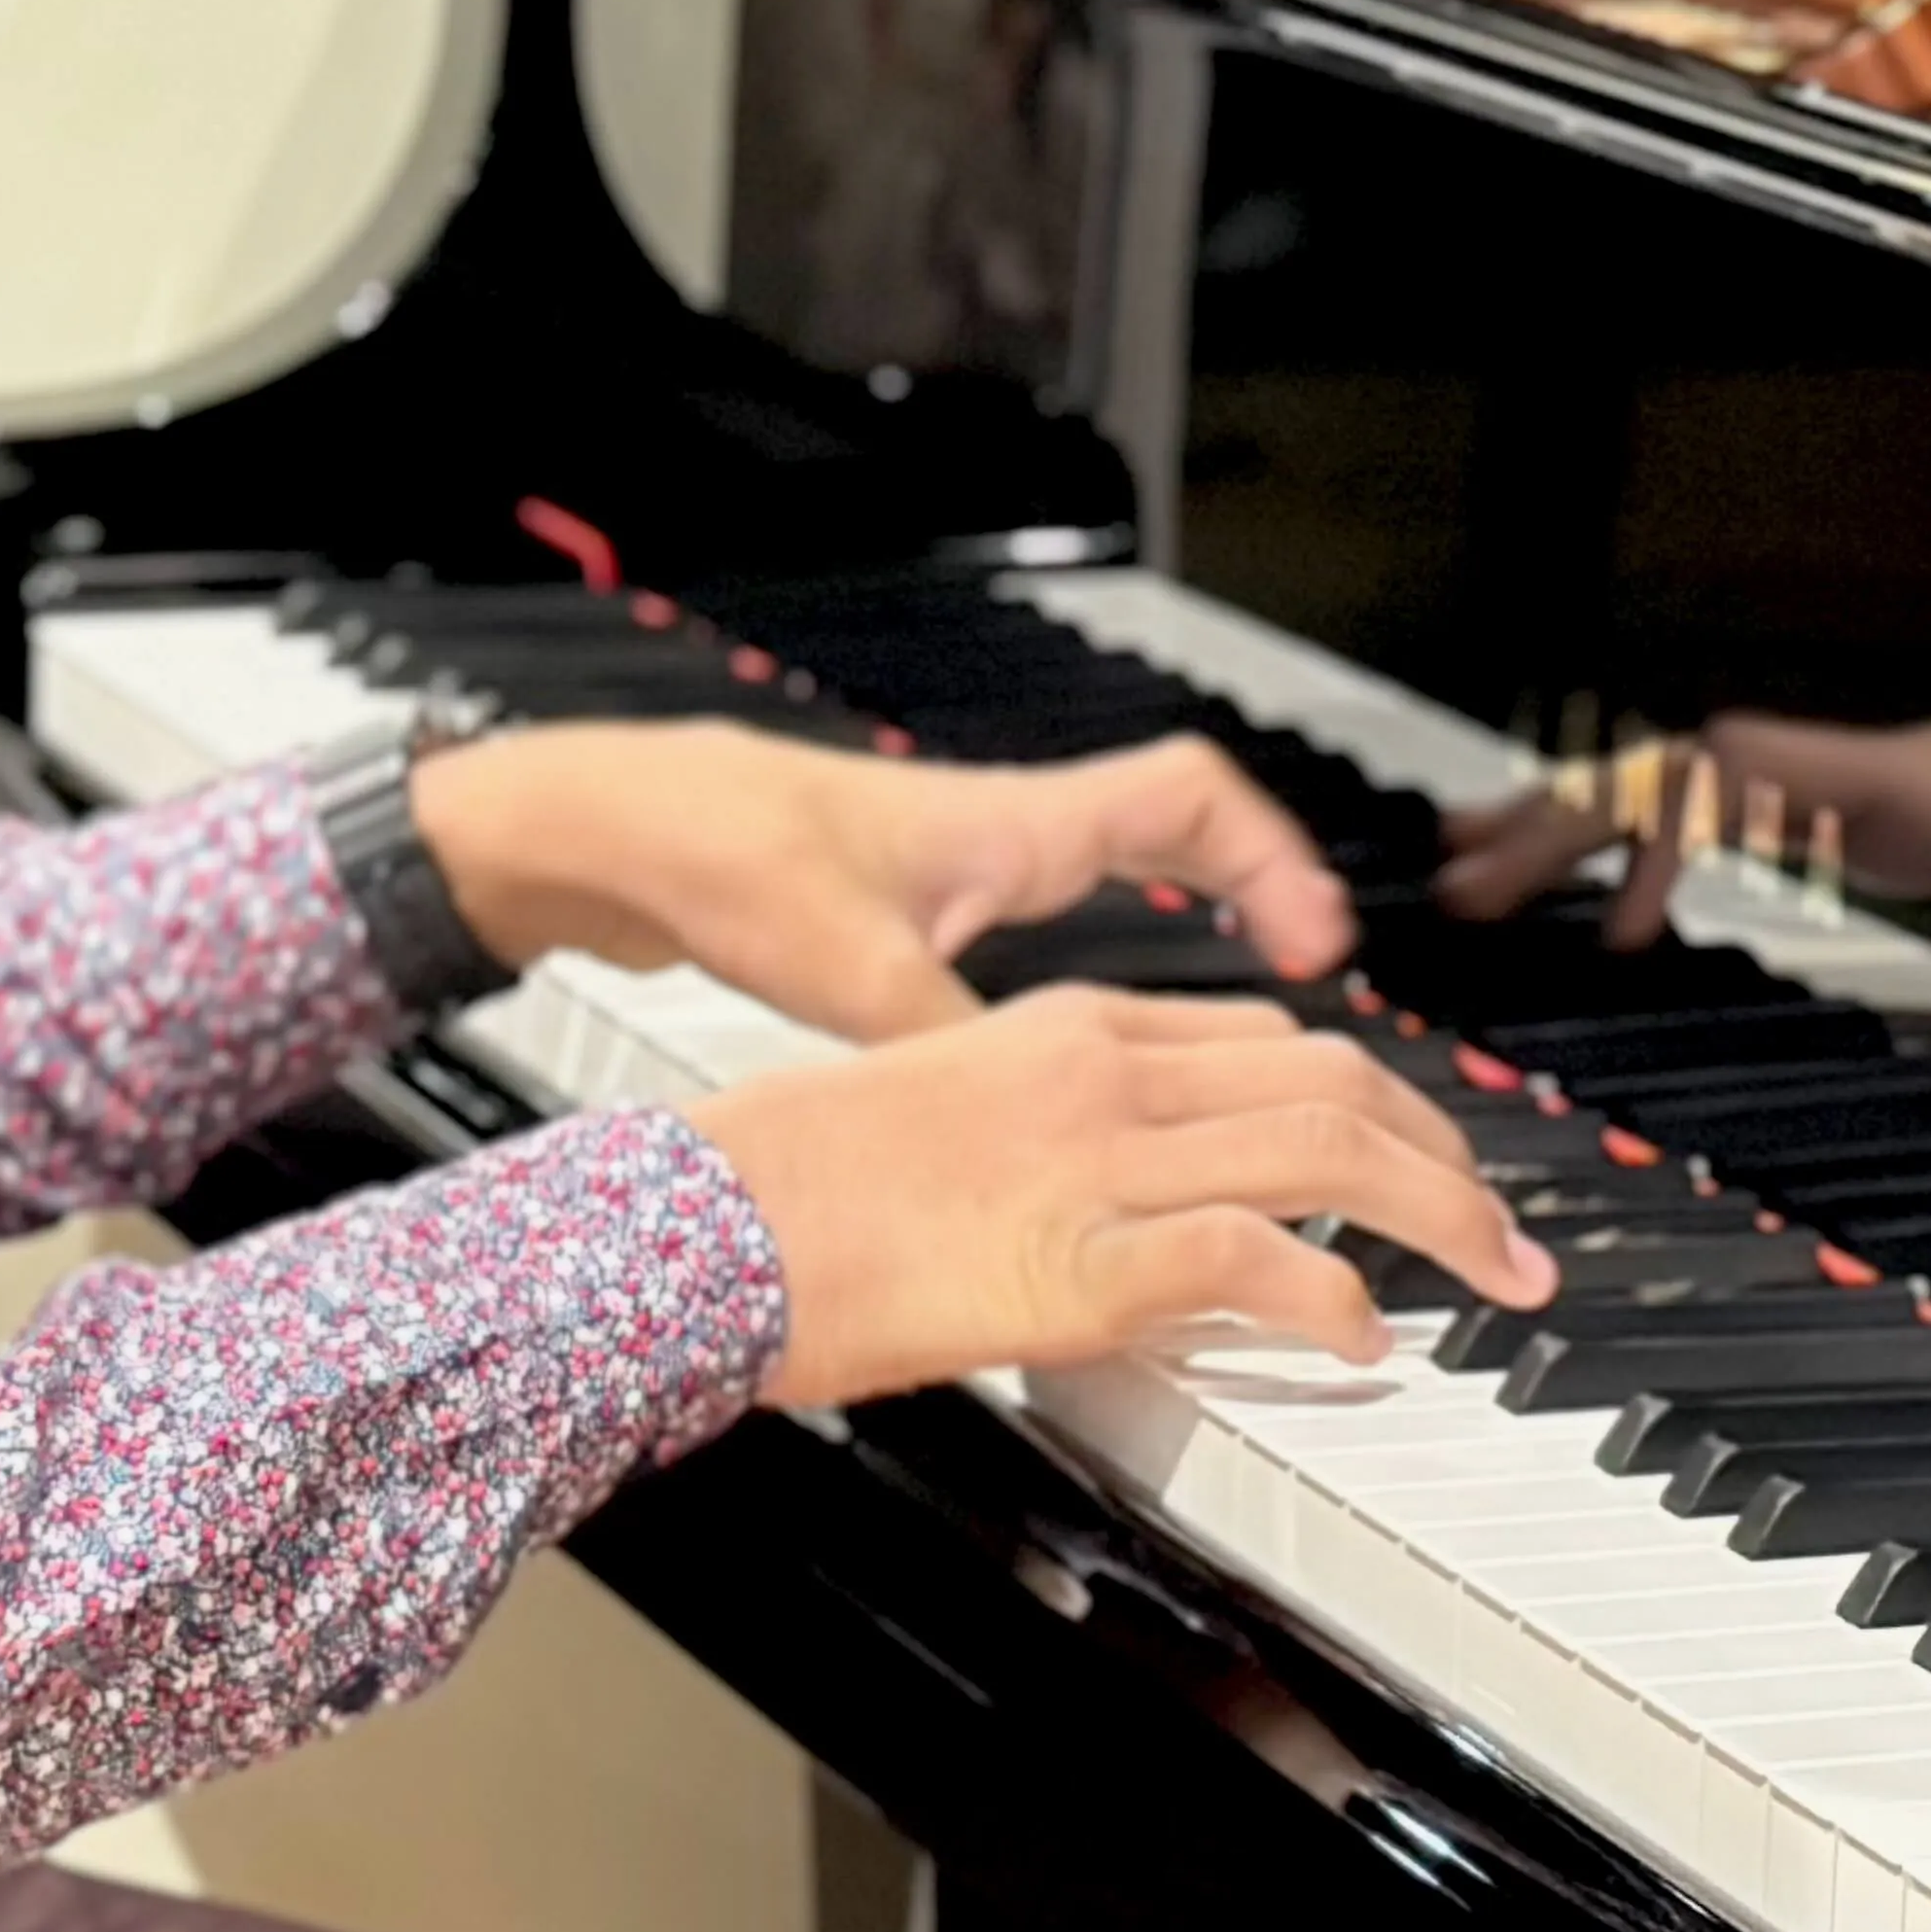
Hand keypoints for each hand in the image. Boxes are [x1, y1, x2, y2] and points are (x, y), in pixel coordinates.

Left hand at [408, 722, 1356, 1045]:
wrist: (615, 831)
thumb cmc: (718, 854)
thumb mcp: (847, 963)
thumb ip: (940, 1046)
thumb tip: (1014, 1133)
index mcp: (1011, 828)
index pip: (1187, 798)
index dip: (1269, 860)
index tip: (1315, 939)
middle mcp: (1001, 842)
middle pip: (1177, 840)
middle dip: (1255, 903)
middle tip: (1310, 989)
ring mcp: (960, 877)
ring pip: (1112, 890)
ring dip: (1174, 944)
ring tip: (1227, 1036)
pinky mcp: (913, 919)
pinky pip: (1048, 937)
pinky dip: (1089, 986)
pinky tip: (1079, 1066)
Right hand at [696, 989, 1552, 1408]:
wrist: (699, 1218)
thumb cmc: (785, 1187)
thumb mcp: (937, 1118)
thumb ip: (1036, 1141)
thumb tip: (1099, 1208)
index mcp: (1066, 1028)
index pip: (1267, 1041)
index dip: (1371, 1100)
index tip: (1417, 1157)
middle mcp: (1100, 1072)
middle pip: (1334, 1079)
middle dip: (1445, 1153)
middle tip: (1501, 1229)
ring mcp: (1096, 1159)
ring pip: (1330, 1148)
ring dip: (1440, 1215)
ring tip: (1493, 1278)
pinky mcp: (1080, 1258)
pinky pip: (1255, 1257)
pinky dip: (1335, 1296)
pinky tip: (1367, 1339)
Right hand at [1434, 657, 1930, 1087]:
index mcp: (1908, 791)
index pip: (1741, 772)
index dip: (1656, 821)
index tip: (1613, 907)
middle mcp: (1861, 779)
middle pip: (1674, 770)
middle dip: (1562, 816)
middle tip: (1460, 881)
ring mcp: (1857, 789)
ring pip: (1688, 781)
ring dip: (1586, 818)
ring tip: (1478, 869)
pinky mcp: (1872, 811)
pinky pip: (1732, 806)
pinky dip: (1652, 837)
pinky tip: (1612, 896)